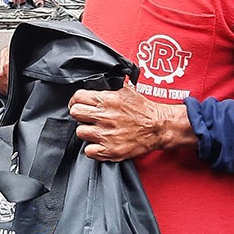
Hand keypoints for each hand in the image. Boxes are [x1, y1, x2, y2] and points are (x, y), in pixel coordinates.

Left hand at [68, 81, 195, 161]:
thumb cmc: (142, 108)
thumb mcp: (124, 90)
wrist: (158, 127)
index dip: (76, 100)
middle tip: (88, 117)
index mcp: (106, 100)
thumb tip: (92, 82)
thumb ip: (106, 86)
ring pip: (80, 132)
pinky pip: (89, 151)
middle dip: (80, 114)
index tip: (79, 104)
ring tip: (97, 130)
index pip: (77, 97)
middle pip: (75, 113)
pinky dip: (93, 148)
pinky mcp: (111, 150)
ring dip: (87, 131)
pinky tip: (101, 143)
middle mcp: (104, 116)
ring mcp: (106, 134)